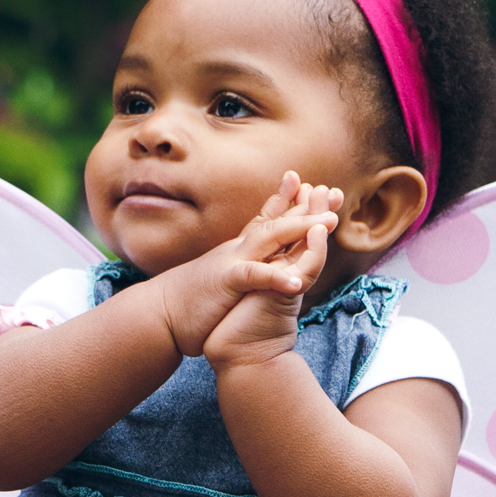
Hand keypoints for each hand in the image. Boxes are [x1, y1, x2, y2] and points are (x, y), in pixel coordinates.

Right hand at [153, 172, 339, 360]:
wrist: (159, 313)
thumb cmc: (190, 299)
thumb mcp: (218, 276)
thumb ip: (236, 265)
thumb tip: (247, 261)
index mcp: (237, 250)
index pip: (267, 219)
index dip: (289, 200)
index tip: (309, 182)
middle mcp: (237, 249)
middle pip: (277, 221)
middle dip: (307, 208)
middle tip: (336, 195)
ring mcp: (231, 261)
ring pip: (269, 238)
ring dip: (300, 228)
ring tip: (329, 223)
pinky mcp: (226, 282)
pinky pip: (254, 276)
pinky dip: (275, 276)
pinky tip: (297, 281)